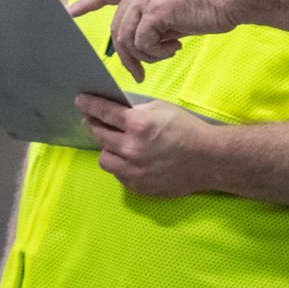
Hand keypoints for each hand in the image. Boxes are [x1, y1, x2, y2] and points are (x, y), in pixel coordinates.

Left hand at [70, 0, 235, 79]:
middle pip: (118, 26)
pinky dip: (156, 53)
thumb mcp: (177, 8)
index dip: (89, 2)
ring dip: (145, 55)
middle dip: (126, 54)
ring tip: (167, 53)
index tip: (71, 11)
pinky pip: (142, 42)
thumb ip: (156, 18)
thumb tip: (145, 41)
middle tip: (138, 73)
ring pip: (127, 38)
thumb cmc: (213, 4)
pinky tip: (175, 48)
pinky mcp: (155, 9)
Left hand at [77, 94, 213, 198]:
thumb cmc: (188, 130)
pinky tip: (130, 159)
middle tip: (93, 121)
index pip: (104, 112)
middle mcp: (131, 148)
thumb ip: (137, 110)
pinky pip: (118, 173)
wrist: (208, 159)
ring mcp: (133, 170)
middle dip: (94, 124)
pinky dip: (121, 164)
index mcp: (138, 125)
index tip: (80, 101)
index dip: (89, 104)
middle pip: (100, 134)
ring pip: (105, 158)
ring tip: (115, 144)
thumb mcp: (162, 109)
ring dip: (107, 148)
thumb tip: (118, 111)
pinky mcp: (137, 185)